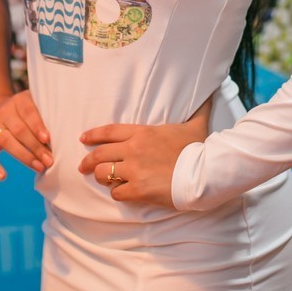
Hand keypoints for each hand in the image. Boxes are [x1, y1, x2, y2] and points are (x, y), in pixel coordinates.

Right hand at [0, 90, 53, 181]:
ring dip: (24, 157)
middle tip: (49, 160)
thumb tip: (62, 138)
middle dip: (35, 147)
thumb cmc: (21, 112)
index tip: (47, 139)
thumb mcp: (30, 105)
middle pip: (19, 130)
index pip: (28, 112)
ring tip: (39, 167)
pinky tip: (3, 177)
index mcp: (18, 101)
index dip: (37, 126)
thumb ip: (43, 116)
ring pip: (7, 142)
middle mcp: (4, 112)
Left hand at [78, 93, 213, 207]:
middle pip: (100, 154)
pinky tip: (122, 193)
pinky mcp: (138, 190)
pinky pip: (117, 193)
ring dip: (102, 177)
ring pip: (104, 173)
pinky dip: (118, 194)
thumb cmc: (198, 148)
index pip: (110, 131)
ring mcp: (134, 170)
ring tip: (104, 180)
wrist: (203, 172)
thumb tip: (209, 97)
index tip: (83, 138)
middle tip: (82, 166)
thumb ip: (198, 111)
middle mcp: (134, 149)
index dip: (93, 135)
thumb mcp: (195, 125)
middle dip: (88, 161)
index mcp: (143, 132)